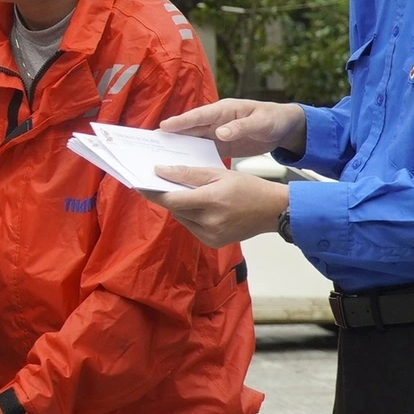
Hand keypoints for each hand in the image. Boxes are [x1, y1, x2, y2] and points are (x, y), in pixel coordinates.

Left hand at [145, 169, 288, 248]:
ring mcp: (212, 235)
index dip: (154, 192)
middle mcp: (210, 222)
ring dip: (180, 206)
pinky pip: (192, 227)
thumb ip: (188, 174)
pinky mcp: (213, 242)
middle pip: (175, 209)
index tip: (140, 184)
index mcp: (212, 201)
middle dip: (168, 196)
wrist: (273, 211)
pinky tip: (200, 206)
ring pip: (182, 218)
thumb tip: (160, 171)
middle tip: (161, 183)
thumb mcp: (219, 173)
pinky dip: (191, 216)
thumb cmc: (248, 187)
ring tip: (188, 193)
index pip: (172, 200)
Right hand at [160, 99, 305, 158]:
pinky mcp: (222, 144)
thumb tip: (220, 132)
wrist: (286, 128)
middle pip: (190, 129)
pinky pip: (204, 151)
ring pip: (194, 141)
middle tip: (153, 145)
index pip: (198, 116)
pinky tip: (184, 168)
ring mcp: (218, 133)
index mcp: (224, 110)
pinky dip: (193, 158)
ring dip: (180, 149)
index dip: (180, 122)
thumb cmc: (274, 118)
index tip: (164, 128)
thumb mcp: (260, 122)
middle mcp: (217, 121)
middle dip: (172, 136)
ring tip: (162, 158)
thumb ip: (240, 127)